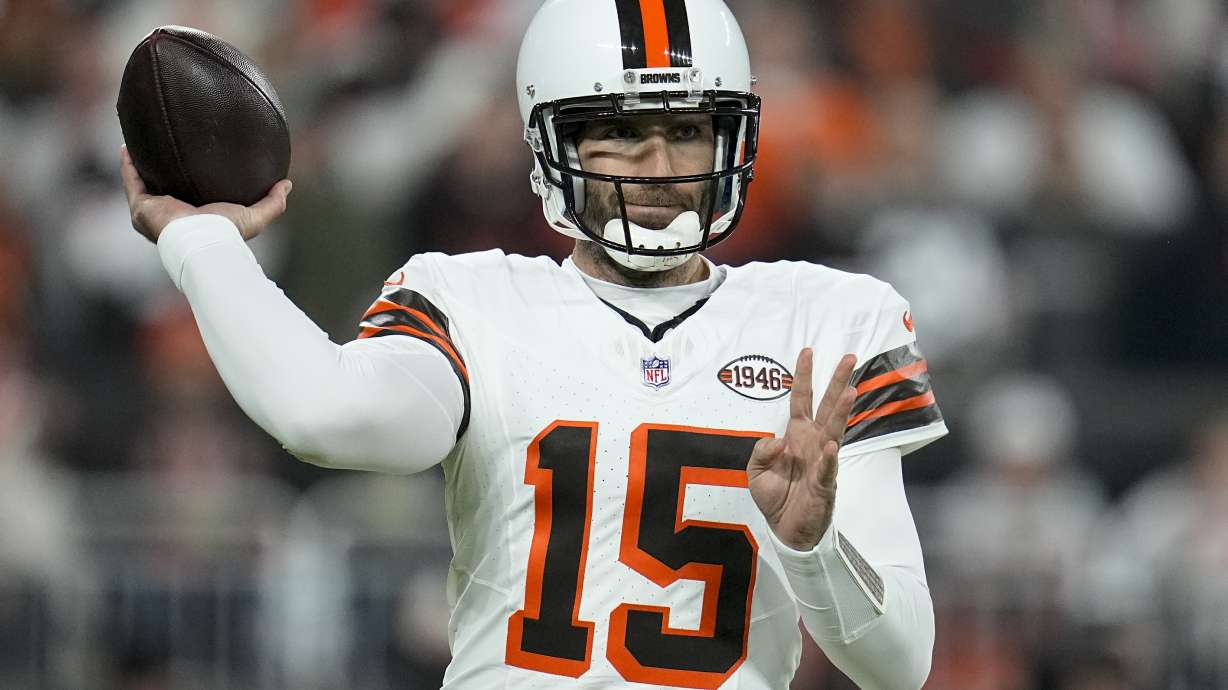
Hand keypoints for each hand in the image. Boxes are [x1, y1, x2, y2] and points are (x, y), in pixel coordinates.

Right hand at [120, 145, 292, 242]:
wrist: (203, 241)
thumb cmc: (227, 233)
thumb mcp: (255, 216)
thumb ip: (273, 203)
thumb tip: (287, 184)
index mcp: (196, 219)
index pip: (191, 198)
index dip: (191, 183)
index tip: (194, 164)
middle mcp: (173, 216)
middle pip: (165, 190)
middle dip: (162, 173)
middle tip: (165, 150)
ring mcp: (154, 213)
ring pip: (143, 184)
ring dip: (141, 165)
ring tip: (141, 144)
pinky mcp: (141, 208)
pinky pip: (131, 181)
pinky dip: (128, 165)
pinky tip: (127, 147)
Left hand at [747, 349, 856, 550]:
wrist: (786, 529)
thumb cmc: (775, 496)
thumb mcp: (755, 471)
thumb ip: (761, 450)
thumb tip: (777, 439)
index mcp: (796, 435)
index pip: (801, 399)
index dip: (803, 376)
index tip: (807, 351)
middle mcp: (813, 442)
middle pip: (827, 406)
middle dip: (838, 382)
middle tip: (849, 357)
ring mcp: (822, 461)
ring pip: (834, 431)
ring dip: (842, 412)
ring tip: (851, 391)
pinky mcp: (824, 484)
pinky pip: (827, 469)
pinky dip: (828, 458)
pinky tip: (830, 446)